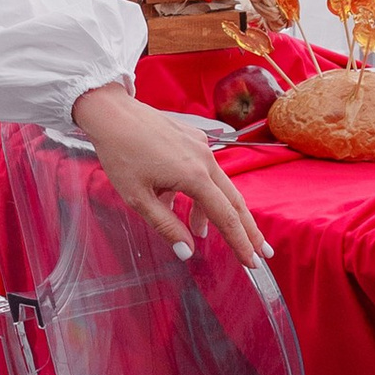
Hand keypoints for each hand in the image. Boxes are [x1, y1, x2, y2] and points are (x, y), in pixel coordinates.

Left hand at [69, 81, 270, 268]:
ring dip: (216, 212)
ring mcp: (202, 146)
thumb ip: (165, 226)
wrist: (113, 113)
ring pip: (220, 186)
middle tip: (261, 254)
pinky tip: (178, 200)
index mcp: (194, 175)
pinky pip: (206, 171)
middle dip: (249, 231)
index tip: (253, 262)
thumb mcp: (138, 198)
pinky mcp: (195, 139)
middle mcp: (205, 159)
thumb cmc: (121, 154)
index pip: (226, 217)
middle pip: (235, 202)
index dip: (241, 242)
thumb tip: (186, 252)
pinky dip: (201, 191)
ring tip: (201, 232)